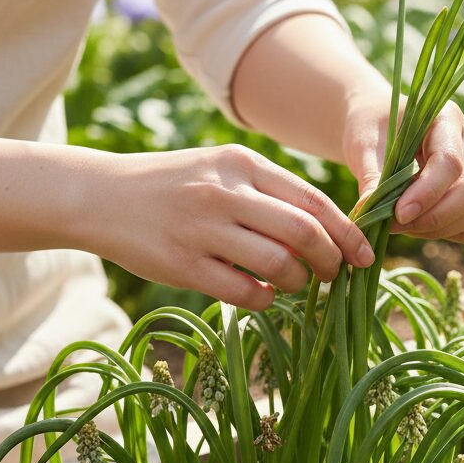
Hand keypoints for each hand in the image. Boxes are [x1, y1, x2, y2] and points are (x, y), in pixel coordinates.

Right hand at [85, 146, 373, 310]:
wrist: (98, 195)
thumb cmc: (172, 185)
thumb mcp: (220, 170)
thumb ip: (267, 194)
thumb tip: (324, 233)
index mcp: (241, 163)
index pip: (313, 200)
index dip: (347, 232)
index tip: (365, 255)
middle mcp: (225, 192)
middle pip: (304, 232)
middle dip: (331, 260)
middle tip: (333, 274)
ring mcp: (203, 229)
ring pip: (278, 264)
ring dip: (298, 281)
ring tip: (294, 283)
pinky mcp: (182, 265)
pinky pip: (244, 291)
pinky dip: (265, 299)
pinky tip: (262, 294)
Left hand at [343, 93, 463, 242]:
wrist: (377, 131)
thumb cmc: (370, 132)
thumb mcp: (363, 147)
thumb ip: (371, 178)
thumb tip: (371, 211)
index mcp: (445, 119)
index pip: (449, 162)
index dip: (427, 194)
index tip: (399, 214)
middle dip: (435, 217)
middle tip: (397, 225)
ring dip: (442, 228)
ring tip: (405, 226)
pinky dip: (459, 233)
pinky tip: (427, 231)